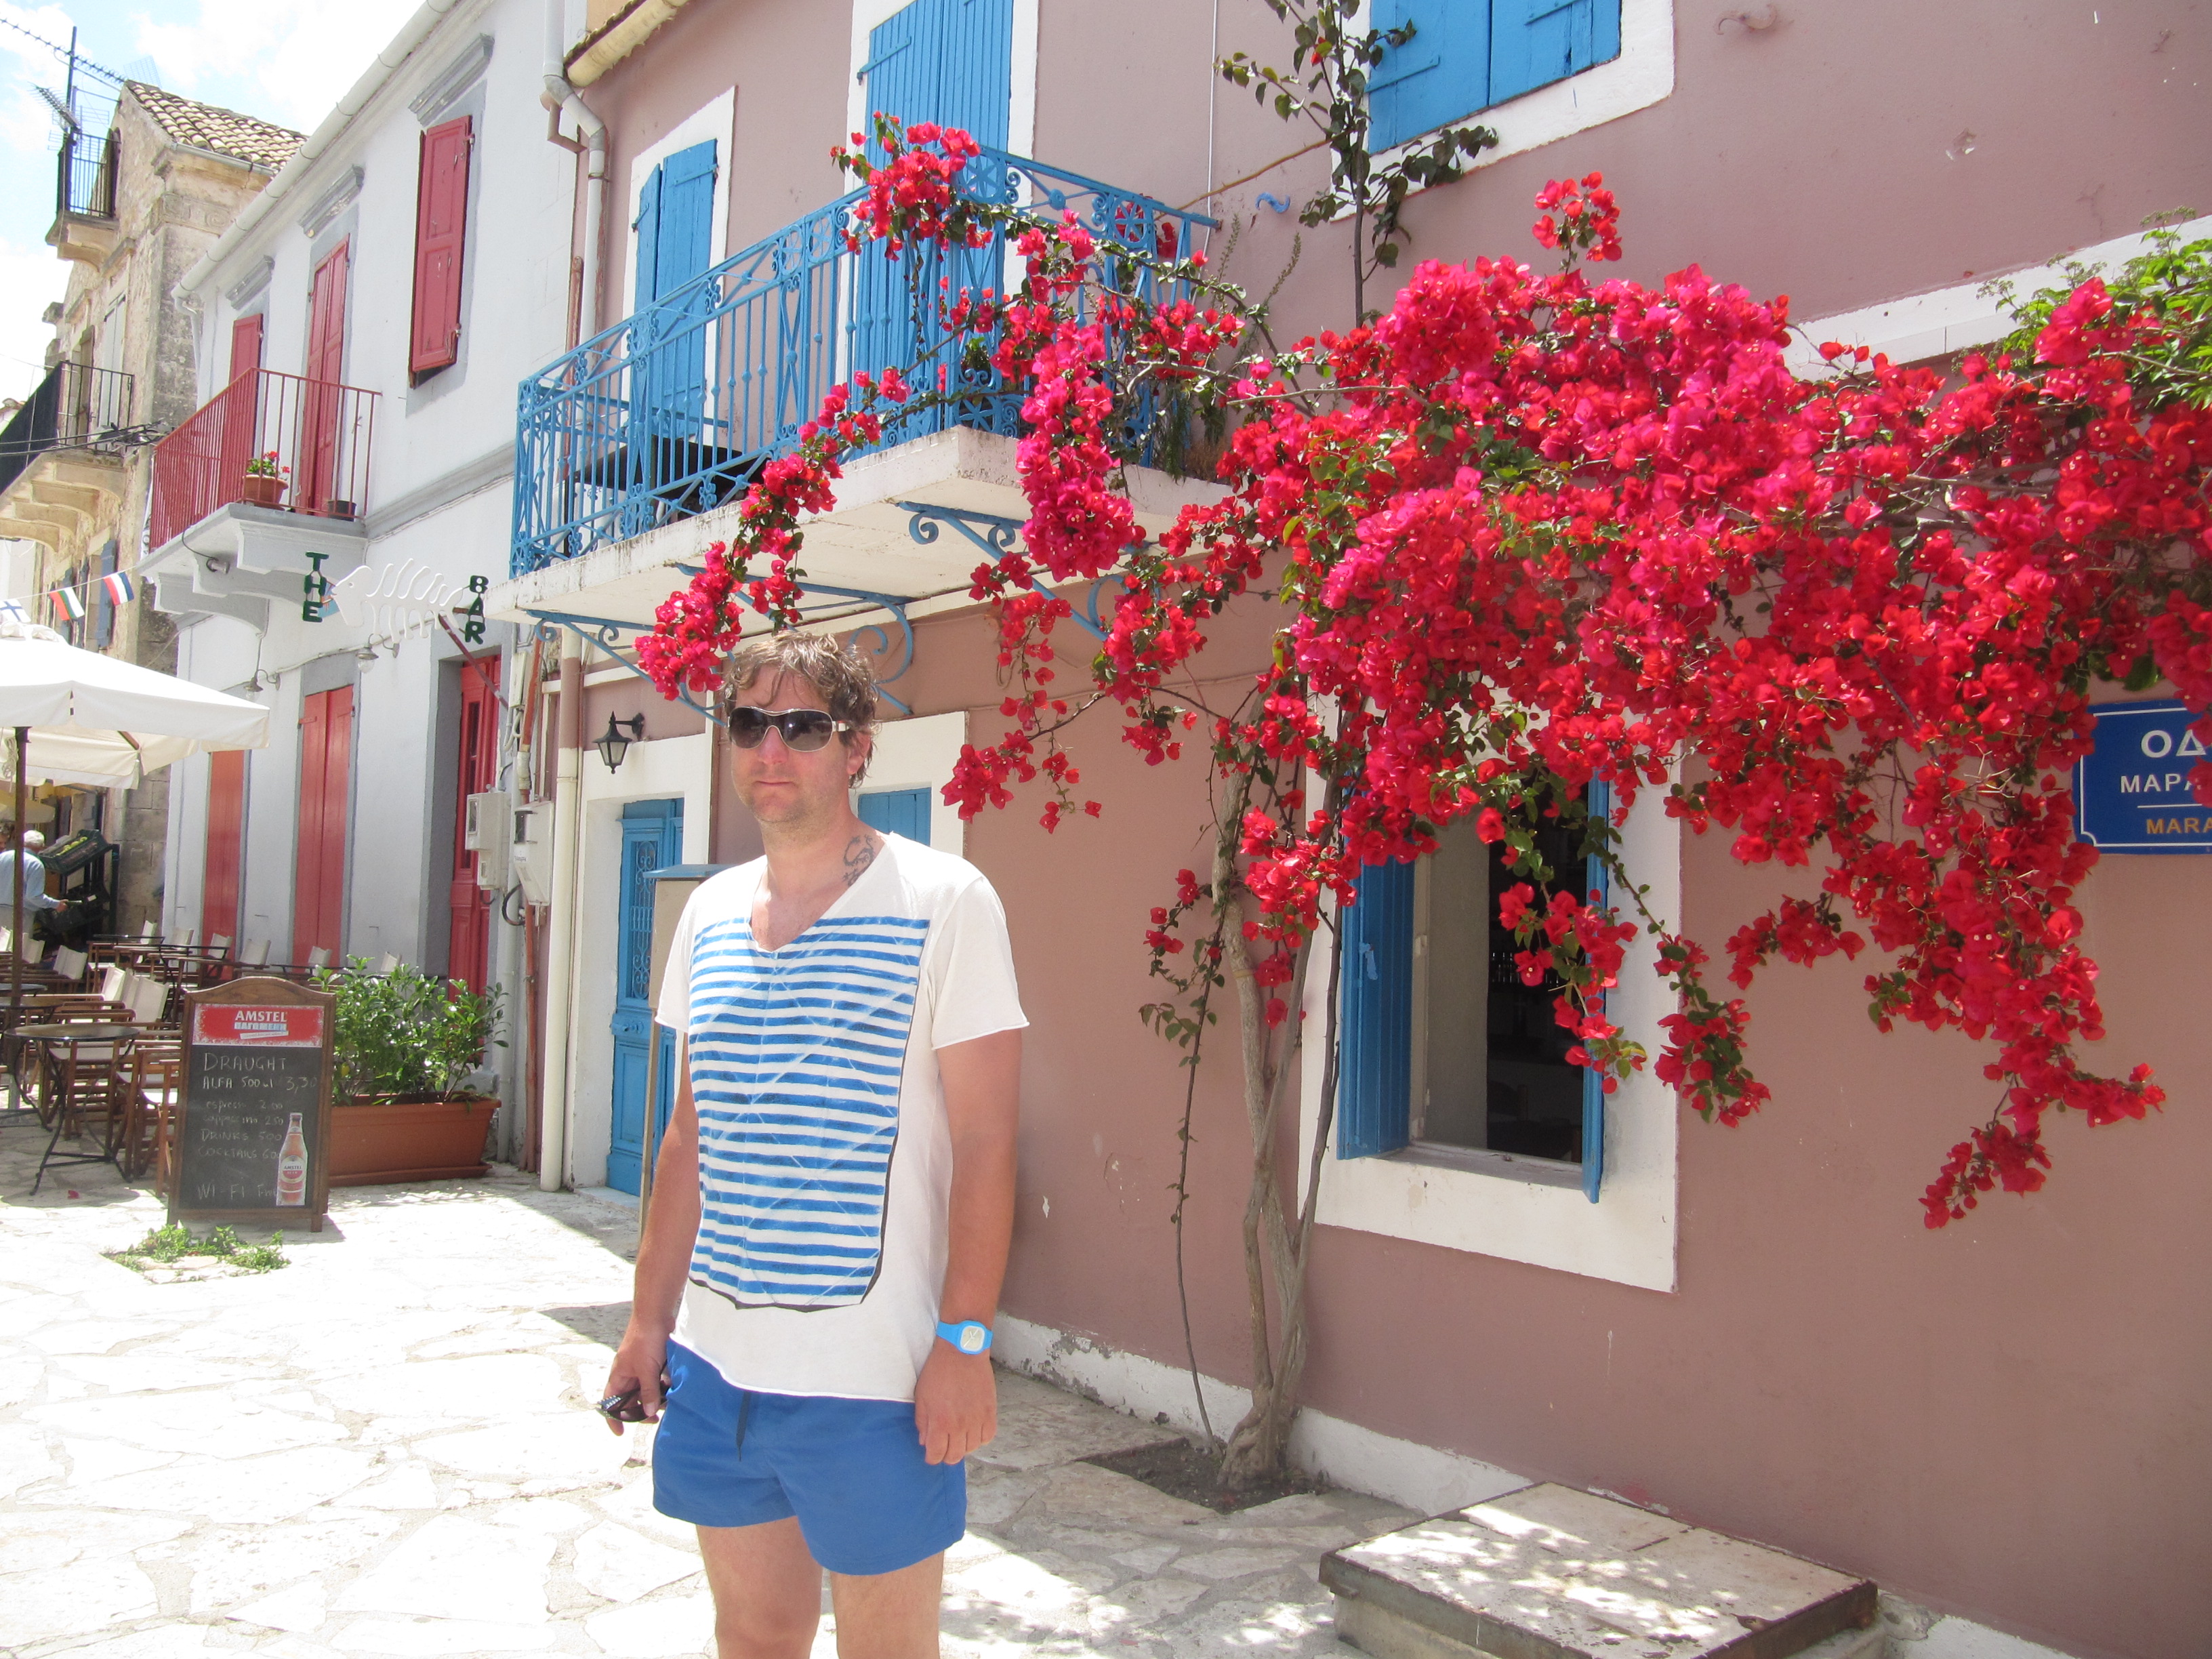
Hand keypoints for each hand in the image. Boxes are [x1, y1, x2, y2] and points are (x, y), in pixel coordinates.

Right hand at [600, 1329, 668, 1436]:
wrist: (656, 1315)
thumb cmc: (646, 1339)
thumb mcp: (647, 1369)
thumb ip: (648, 1391)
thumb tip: (647, 1413)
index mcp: (619, 1376)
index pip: (610, 1402)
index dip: (613, 1418)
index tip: (621, 1433)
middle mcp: (628, 1374)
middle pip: (629, 1400)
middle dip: (639, 1411)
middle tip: (654, 1419)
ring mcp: (640, 1369)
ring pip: (643, 1391)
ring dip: (652, 1400)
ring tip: (666, 1405)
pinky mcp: (653, 1363)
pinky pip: (654, 1382)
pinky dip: (661, 1388)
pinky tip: (671, 1391)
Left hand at [914, 1344, 995, 1464]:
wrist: (962, 1352)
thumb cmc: (939, 1371)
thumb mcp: (922, 1397)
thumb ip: (923, 1422)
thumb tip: (925, 1441)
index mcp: (940, 1422)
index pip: (937, 1455)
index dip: (932, 1457)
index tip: (932, 1452)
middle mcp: (960, 1425)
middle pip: (955, 1456)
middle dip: (947, 1455)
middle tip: (944, 1446)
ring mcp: (977, 1419)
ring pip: (972, 1448)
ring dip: (963, 1446)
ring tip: (958, 1436)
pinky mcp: (990, 1411)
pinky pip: (988, 1436)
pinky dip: (980, 1438)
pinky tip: (973, 1430)